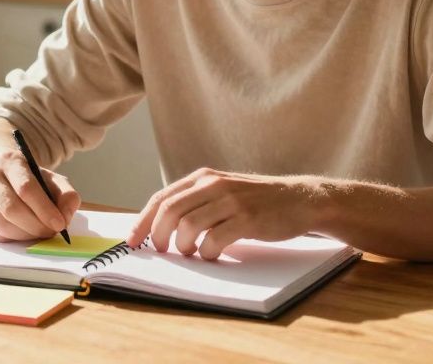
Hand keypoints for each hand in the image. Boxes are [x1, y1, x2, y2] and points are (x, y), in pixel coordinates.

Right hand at [0, 148, 80, 241]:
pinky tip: (24, 232)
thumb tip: (66, 217)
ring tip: (40, 233)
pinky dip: (13, 239)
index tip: (60, 224)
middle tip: (52, 232)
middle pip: (13, 209)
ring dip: (26, 235)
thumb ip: (65, 193)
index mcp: (10, 161)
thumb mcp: (48, 176)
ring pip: (3, 225)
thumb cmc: (25, 176)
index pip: (26, 188)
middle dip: (36, 226)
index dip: (45, 209)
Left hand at [126, 168, 321, 259]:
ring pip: (188, 226)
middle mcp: (214, 184)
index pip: (161, 198)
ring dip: (184, 247)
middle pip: (169, 211)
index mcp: (203, 177)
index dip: (142, 220)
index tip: (132, 241)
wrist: (299, 199)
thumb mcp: (222, 191)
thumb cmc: (256, 200)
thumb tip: (159, 227)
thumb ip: (195, 201)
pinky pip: (215, 239)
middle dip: (158, 236)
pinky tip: (212, 255)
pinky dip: (207, 253)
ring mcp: (231, 200)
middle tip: (162, 251)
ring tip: (192, 253)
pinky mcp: (248, 218)